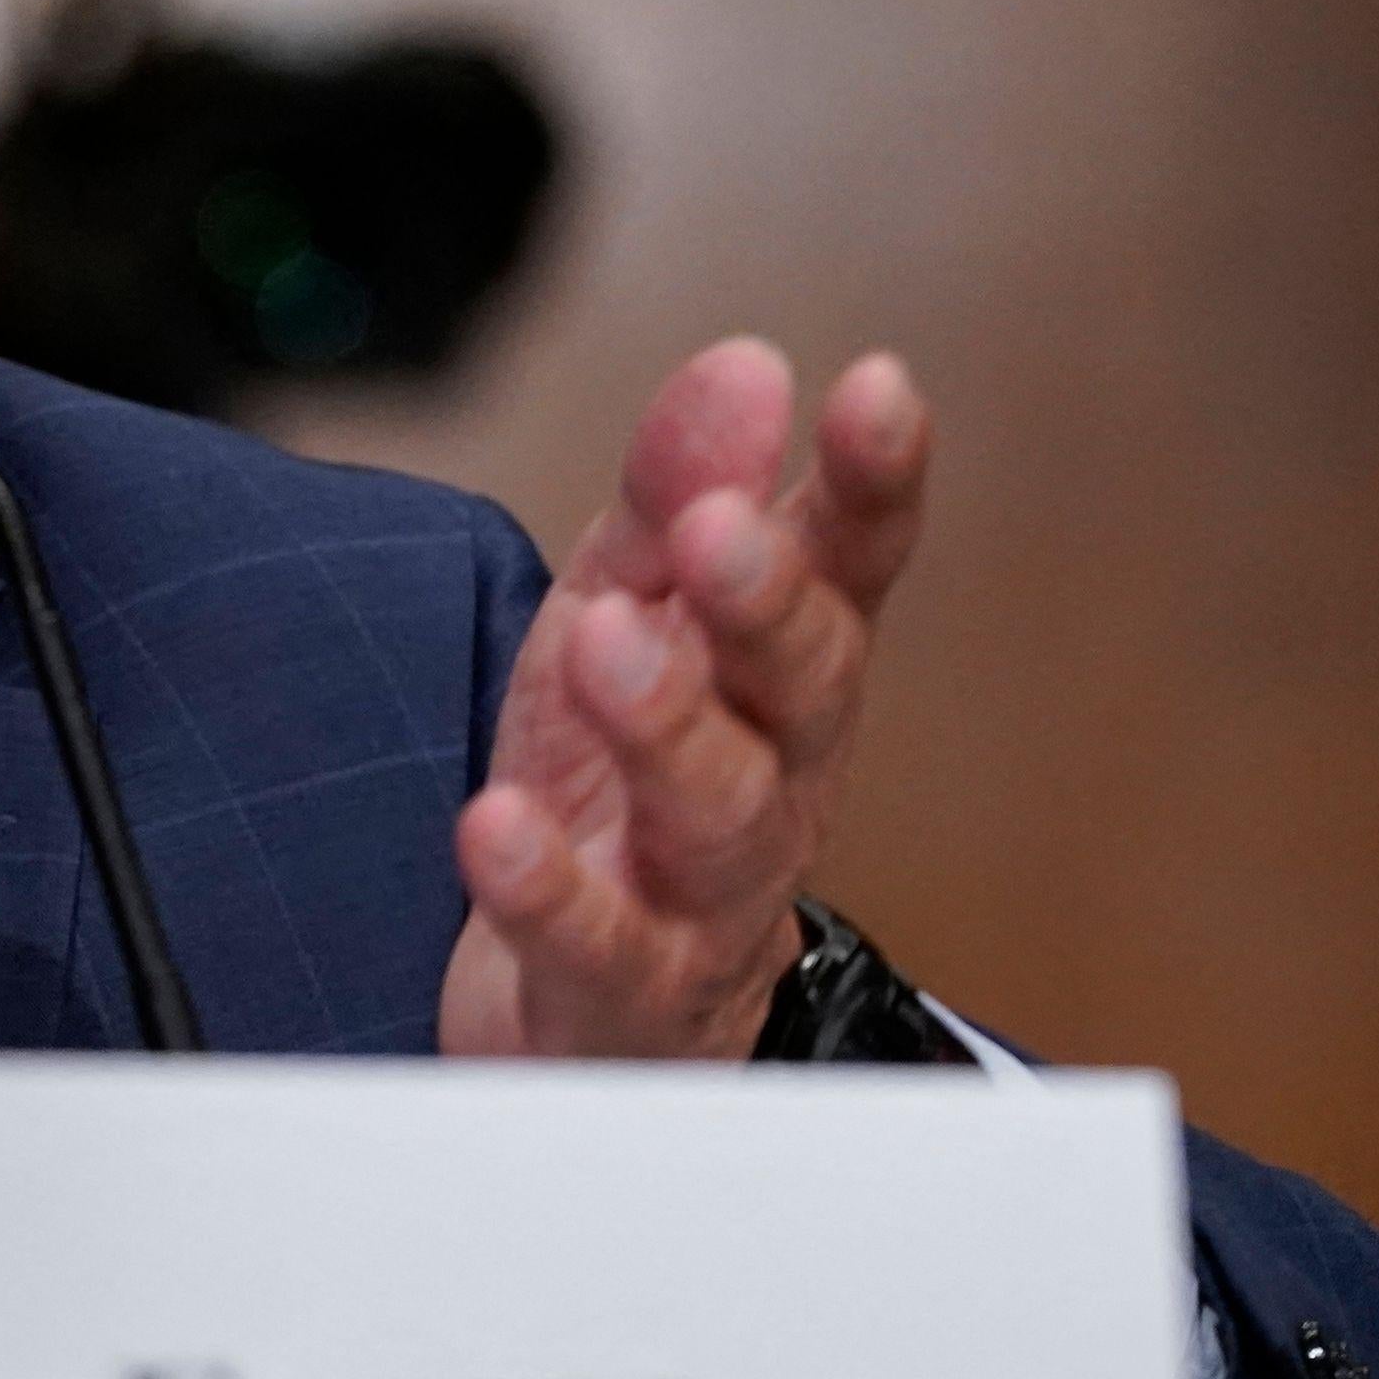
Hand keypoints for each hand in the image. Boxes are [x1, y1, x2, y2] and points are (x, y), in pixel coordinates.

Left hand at [438, 338, 928, 1060]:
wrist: (588, 1015)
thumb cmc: (623, 789)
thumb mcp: (630, 613)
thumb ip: (680, 497)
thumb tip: (748, 363)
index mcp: (784, 672)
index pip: (850, 567)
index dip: (873, 485)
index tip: (880, 391)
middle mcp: (776, 778)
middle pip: (803, 686)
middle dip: (769, 601)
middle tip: (722, 530)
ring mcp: (710, 895)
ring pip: (722, 813)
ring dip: (669, 726)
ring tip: (607, 646)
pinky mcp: (628, 995)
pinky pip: (601, 946)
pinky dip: (552, 892)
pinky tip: (498, 830)